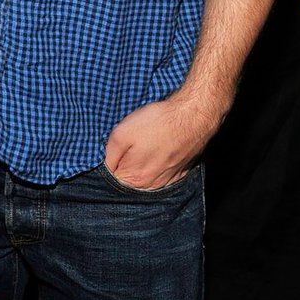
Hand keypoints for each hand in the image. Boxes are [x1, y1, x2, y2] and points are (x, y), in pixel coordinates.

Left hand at [104, 90, 221, 189]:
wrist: (193, 115)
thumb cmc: (157, 123)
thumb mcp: (120, 134)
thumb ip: (109, 155)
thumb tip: (106, 166)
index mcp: (134, 178)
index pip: (113, 178)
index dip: (112, 162)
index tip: (117, 149)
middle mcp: (151, 184)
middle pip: (131, 178)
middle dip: (127, 163)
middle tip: (132, 145)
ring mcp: (168, 179)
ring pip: (147, 175)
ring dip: (144, 162)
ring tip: (148, 143)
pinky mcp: (181, 170)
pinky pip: (164, 171)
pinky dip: (159, 162)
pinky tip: (161, 148)